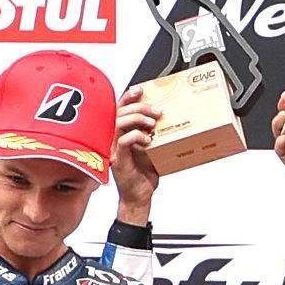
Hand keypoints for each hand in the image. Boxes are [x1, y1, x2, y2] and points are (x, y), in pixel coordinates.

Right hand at [111, 92, 162, 226]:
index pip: (120, 108)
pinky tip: (148, 140)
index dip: (128, 96)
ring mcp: (114, 148)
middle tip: (156, 111)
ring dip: (138, 118)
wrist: (139, 195)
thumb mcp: (153, 147)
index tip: (140, 90)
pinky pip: (124, 140)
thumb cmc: (143, 173)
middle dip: (139, 106)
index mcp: (120, 133)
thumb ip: (155, 132)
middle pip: (119, 111)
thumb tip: (171, 119)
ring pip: (119, 122)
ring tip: (153, 123)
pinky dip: (137, 136)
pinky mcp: (118, 158)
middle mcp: (114, 138)